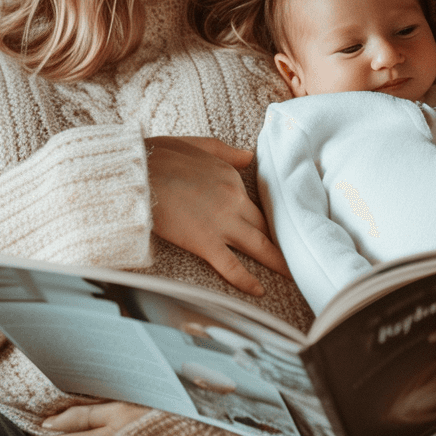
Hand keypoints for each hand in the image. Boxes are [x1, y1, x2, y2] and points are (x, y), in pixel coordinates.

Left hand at [39, 402, 148, 435]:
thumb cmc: (152, 425)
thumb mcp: (118, 411)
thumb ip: (83, 417)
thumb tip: (48, 423)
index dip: (46, 422)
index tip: (44, 406)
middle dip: (66, 425)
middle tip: (75, 400)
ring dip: (84, 430)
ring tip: (97, 407)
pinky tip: (113, 424)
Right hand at [145, 135, 290, 296]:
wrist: (135, 172)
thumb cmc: (160, 156)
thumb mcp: (200, 145)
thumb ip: (228, 152)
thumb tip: (250, 156)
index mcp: (232, 176)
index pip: (256, 201)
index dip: (266, 217)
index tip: (278, 228)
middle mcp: (233, 199)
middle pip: (264, 224)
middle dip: (282, 240)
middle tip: (300, 254)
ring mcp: (221, 222)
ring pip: (258, 245)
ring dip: (278, 261)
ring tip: (294, 274)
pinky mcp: (203, 241)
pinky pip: (230, 265)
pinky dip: (246, 279)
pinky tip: (259, 290)